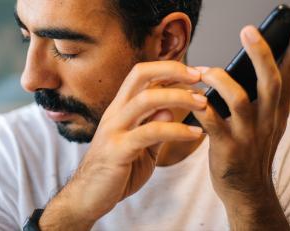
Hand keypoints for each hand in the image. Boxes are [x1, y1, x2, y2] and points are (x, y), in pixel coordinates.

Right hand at [39, 61, 206, 229]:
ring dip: (178, 97)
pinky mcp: (118, 150)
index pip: (141, 76)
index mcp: (120, 110)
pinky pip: (151, 132)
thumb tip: (169, 109)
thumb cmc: (115, 171)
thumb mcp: (140, 147)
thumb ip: (153, 128)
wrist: (87, 197)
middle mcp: (115, 113)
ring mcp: (114, 130)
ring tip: (202, 104)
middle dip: (172, 71)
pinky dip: (176, 130)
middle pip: (140, 76)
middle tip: (199, 77)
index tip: (193, 73)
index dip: (167, 69)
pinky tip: (194, 133)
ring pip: (146, 100)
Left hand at [194, 19, 289, 228]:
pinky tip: (194, 101)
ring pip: (240, 100)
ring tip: (205, 70)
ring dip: (221, 80)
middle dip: (261, 54)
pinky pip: (212, 122)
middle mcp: (267, 121)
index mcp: (276, 113)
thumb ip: (262, 100)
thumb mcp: (266, 125)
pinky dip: (201, 108)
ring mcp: (248, 136)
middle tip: (249, 31)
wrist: (247, 191)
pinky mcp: (228, 149)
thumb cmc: (251, 151)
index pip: (289, 76)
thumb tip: (249, 68)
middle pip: (269, 82)